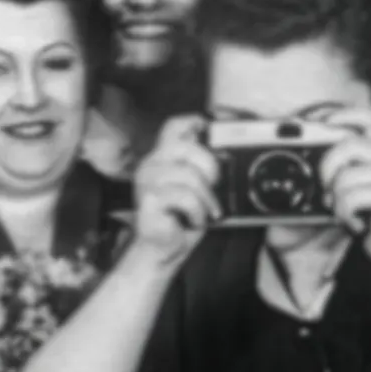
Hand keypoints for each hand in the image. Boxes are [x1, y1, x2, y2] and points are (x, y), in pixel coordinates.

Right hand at [126, 114, 218, 263]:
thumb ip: (203, 169)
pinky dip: (197, 212)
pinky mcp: (148, 201)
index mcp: (164, 158)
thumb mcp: (197, 190)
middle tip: (212, 187)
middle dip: (209, 168)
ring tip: (202, 212)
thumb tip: (224, 156)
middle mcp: (152, 164)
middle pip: (187, 147)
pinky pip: (185, 198)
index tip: (208, 127)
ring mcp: (147, 182)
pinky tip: (192, 220)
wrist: (163, 250)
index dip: (193, 122)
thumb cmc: (180, 219)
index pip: (174, 127)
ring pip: (190, 176)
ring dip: (205, 199)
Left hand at [314, 104, 370, 262]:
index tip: (321, 121)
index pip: (368, 116)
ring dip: (337, 201)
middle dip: (327, 167)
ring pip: (346, 177)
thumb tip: (317, 151)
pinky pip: (351, 198)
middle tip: (326, 189)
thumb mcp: (361, 183)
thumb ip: (347, 163)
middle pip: (349, 144)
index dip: (342, 114)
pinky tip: (356, 222)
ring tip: (345, 212)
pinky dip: (345, 215)